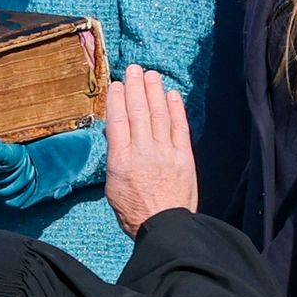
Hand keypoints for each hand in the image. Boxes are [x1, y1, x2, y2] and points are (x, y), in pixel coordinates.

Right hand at [104, 69, 198, 234]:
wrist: (164, 227)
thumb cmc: (134, 211)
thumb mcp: (113, 185)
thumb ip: (115, 157)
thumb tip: (116, 133)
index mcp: (121, 161)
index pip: (117, 121)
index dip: (117, 99)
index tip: (117, 84)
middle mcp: (143, 152)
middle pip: (138, 112)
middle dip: (135, 88)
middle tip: (133, 69)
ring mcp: (165, 153)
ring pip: (158, 115)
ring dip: (154, 92)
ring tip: (151, 75)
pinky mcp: (184, 157)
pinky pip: (179, 127)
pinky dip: (175, 109)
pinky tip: (171, 95)